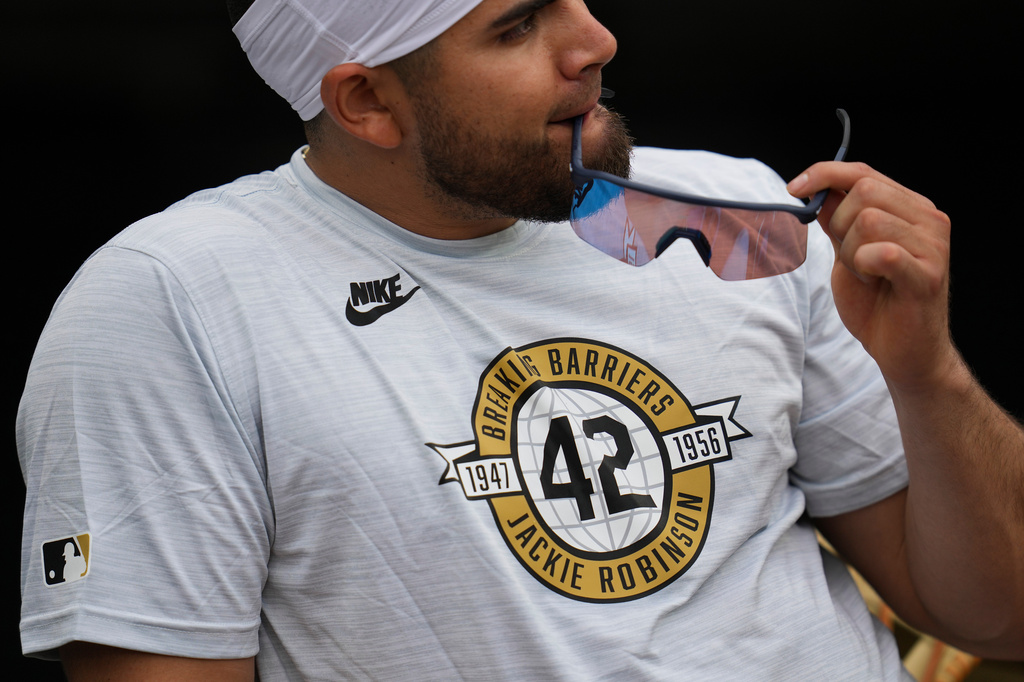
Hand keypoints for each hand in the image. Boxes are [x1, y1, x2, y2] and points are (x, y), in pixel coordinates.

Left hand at [788, 161, 955, 391]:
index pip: (864, 172)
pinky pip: (882, 252)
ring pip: (868, 221)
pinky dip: (863, 266)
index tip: (792, 188)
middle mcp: (928, 219)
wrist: (903, 351)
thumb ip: (838, 220)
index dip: (824, 174)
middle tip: (851, 259)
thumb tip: (816, 189)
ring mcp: (933, 245)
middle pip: (864, 191)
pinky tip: (873, 281)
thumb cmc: (877, 303)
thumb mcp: (848, 252)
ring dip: (852, 253)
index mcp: (911, 208)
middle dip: (840, 225)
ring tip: (867, 275)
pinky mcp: (928, 274)